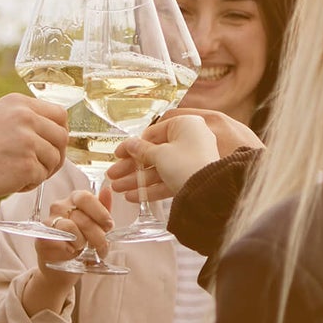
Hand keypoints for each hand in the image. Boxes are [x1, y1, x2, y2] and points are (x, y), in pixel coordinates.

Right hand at [0, 94, 67, 201]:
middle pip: (62, 137)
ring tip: (15, 175)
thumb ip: (22, 118)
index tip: (49, 145)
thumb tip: (51, 128)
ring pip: (55, 160)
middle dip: (55, 155)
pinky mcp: (26, 166)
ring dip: (41, 172)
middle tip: (37, 167)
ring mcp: (28, 142)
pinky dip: (28, 185)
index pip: (59, 114)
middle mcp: (26, 118)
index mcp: (19, 103)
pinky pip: (41, 178)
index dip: (57, 133)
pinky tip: (8, 183)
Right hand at [20, 182, 114, 313]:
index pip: (85, 197)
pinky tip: (72, 253)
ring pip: (70, 228)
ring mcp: (48, 223)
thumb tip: (107, 190)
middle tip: (101, 247)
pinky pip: (58, 241)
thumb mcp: (98, 227)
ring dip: (83, 243)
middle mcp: (59, 207)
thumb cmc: (83, 245)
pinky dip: (69, 249)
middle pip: (82, 217)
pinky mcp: (41, 239)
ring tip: (85, 250)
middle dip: (97, 235)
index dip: (99, 212)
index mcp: (74, 200)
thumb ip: (103, 209)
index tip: (108, 225)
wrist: (64, 269)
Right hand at [107, 113, 224, 199]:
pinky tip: (133, 197)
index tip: (117, 155)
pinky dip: (151, 188)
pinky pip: (167, 180)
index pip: (152, 133)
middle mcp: (190, 140)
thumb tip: (130, 144)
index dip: (132, 146)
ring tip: (118, 189)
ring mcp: (191, 160)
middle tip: (113, 175)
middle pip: (154, 153)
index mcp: (185, 125)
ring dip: (137, 179)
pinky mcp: (191, 178)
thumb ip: (142, 150)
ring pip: (159, 169)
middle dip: (131, 167)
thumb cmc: (186, 165)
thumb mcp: (159, 154)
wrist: (209, 191)